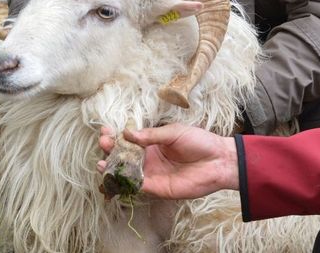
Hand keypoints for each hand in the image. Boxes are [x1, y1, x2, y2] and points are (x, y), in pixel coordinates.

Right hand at [98, 123, 238, 199]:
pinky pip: (138, 185)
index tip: (105, 130)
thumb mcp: (173, 132)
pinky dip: (126, 181)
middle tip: (103, 143)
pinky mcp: (157, 188)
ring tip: (101, 161)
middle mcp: (149, 159)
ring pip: (127, 172)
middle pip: (124, 156)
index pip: (129, 140)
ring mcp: (152, 174)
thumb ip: (151, 135)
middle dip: (110, 150)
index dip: (116, 136)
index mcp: (153, 143)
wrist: (218, 160)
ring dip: (113, 167)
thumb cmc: (199, 142)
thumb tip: (127, 133)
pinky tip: (116, 174)